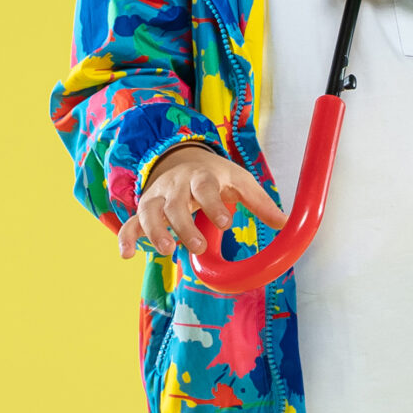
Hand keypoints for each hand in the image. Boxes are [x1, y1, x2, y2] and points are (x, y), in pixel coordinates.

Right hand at [119, 144, 285, 260]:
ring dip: (155, 231)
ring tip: (167, 251)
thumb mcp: (239, 181)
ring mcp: (158, 197)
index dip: (213, 204)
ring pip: (150, 212)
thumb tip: (286, 223)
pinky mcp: (145, 210)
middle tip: (197, 247)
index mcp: (202, 176)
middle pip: (175, 203)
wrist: (183, 157)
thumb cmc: (216, 175)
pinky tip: (126, 255)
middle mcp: (176, 185)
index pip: (205, 187)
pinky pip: (131, 223)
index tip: (226, 222)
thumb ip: (260, 202)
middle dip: (184, 225)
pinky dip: (126, 237)